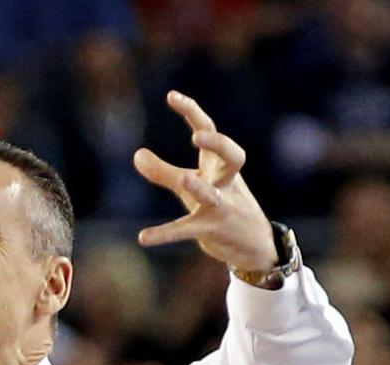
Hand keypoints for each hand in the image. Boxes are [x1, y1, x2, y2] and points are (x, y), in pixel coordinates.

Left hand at [134, 91, 277, 272]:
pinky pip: (187, 230)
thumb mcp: (192, 185)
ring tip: (186, 181)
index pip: (210, 130)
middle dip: (218, 144)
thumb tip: (137, 154)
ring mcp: (221, 206)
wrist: (253, 243)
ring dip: (200, 188)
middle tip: (197, 136)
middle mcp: (225, 182)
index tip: (172, 96)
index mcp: (219, 165)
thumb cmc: (221, 205)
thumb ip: (163, 171)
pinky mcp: (212, 229)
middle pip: (231, 156)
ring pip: (212, 195)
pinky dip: (165, 234)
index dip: (193, 112)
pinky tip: (143, 238)